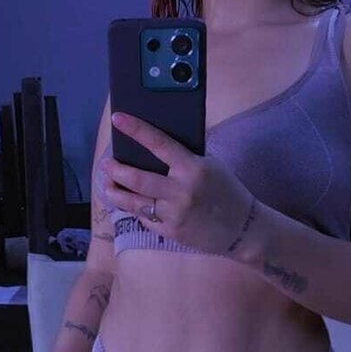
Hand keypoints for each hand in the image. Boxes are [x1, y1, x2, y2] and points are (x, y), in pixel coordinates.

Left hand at [102, 111, 258, 256]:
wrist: (243, 229)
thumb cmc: (227, 191)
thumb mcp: (210, 166)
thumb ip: (184, 158)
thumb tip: (153, 146)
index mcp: (192, 168)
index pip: (158, 143)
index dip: (135, 130)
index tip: (118, 119)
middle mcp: (181, 191)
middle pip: (137, 178)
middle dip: (116, 170)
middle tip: (106, 163)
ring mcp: (174, 214)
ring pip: (133, 202)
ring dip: (115, 192)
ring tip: (107, 183)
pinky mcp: (170, 232)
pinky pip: (145, 218)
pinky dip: (137, 209)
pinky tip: (131, 203)